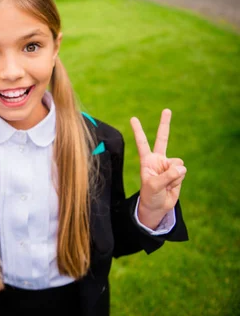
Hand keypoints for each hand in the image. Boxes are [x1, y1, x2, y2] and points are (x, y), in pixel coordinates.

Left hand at [130, 109, 186, 229]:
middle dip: (164, 124)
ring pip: (177, 163)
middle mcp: (158, 159)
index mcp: (147, 160)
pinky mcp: (178, 172)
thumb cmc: (150, 195)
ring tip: (165, 184)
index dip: (138, 131)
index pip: (142, 143)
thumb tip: (182, 167)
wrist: (157, 206)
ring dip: (173, 175)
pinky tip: (172, 185)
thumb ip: (167, 175)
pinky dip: (178, 179)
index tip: (133, 118)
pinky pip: (182, 172)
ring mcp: (169, 165)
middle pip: (162, 139)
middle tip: (166, 110)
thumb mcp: (153, 186)